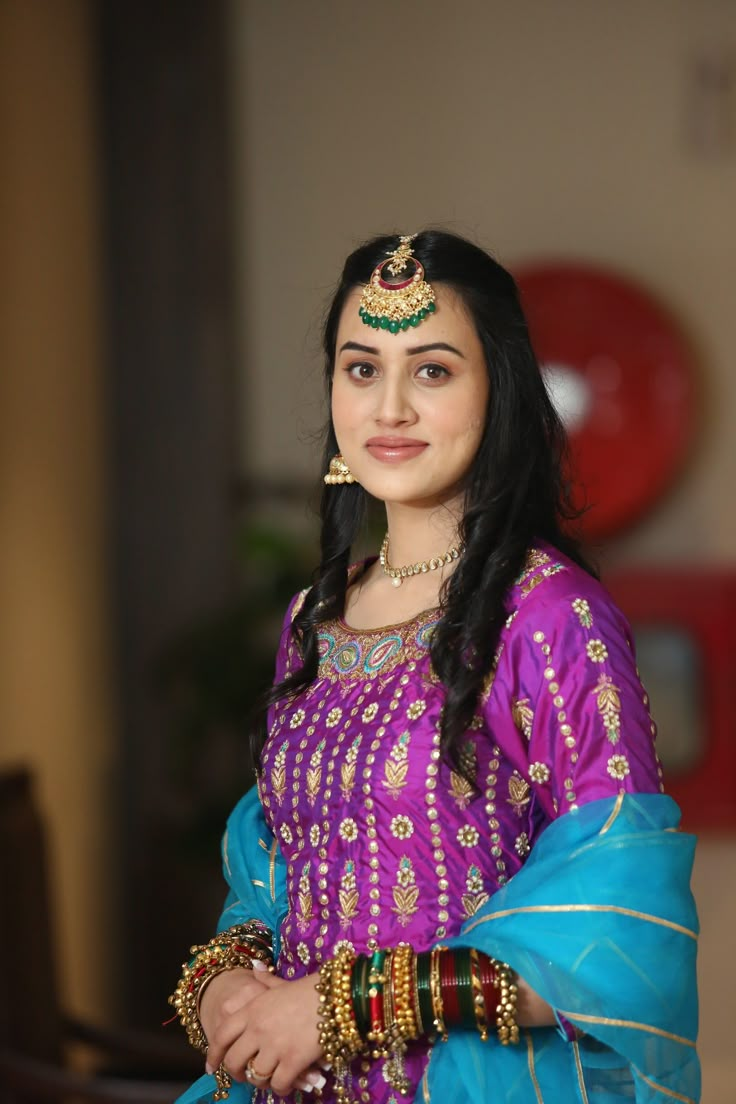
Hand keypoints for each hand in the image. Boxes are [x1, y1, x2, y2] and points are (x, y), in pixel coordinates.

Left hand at [205, 971, 324, 1096]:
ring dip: (261, 1081)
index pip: (222, 1036)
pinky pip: (278, 1084)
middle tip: (245, 1076)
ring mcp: (274, 1045)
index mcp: (252, 1009)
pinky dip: (281, 1087)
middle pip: (234, 1061)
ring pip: (255, 1076)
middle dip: (237, 1073)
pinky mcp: (293, 1060)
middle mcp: (258, 1028)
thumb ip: (264, 981)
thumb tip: (254, 967)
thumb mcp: (281, 985)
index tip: (212, 1067)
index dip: (214, 1054)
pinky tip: (288, 1082)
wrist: (336, 996)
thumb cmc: (308, 990)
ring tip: (269, 1078)